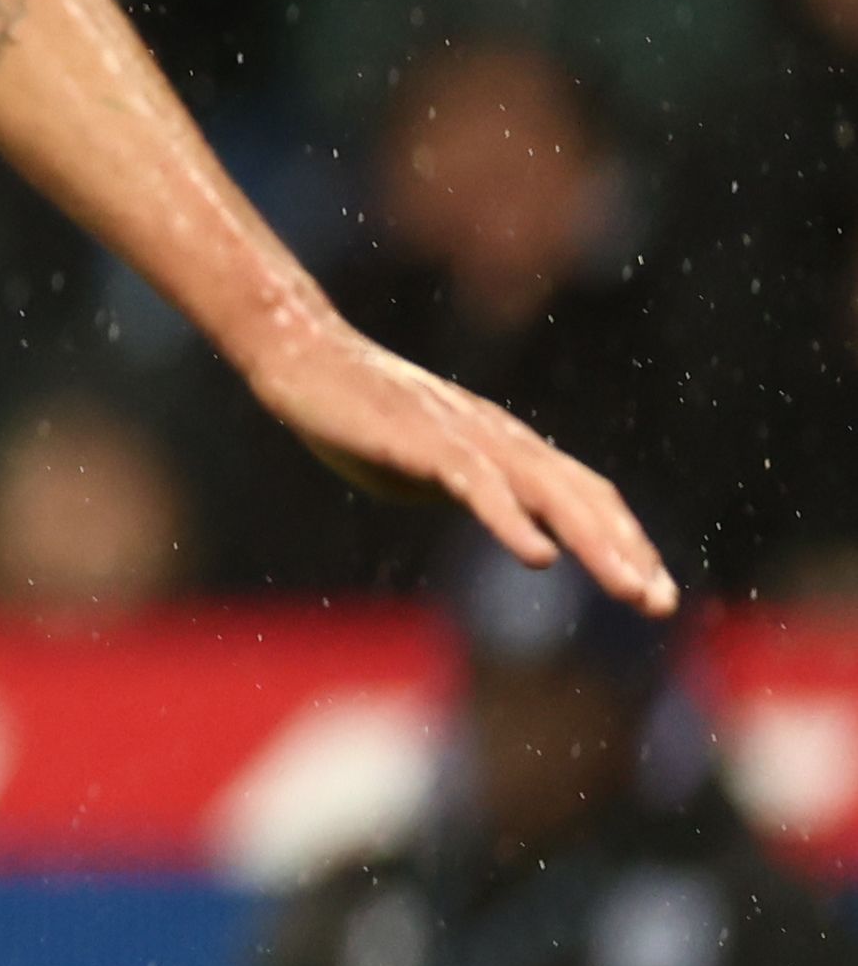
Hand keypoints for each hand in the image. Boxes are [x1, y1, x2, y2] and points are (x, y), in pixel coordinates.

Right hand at [237, 309, 676, 612]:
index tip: (655, 594)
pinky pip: (479, 485)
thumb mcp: (429, 468)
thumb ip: (475, 494)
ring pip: (549, 494)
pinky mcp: (423, 441)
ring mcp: (465, 438)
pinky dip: (513, 521)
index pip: (586, 496)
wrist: (305, 360)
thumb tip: (513, 527)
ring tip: (630, 591)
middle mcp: (501, 440)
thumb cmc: (359, 417)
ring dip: (596, 545)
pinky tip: (539, 557)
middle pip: (583, 497)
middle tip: (661, 606)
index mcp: (506, 448)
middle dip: (628, 552)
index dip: (625, 542)